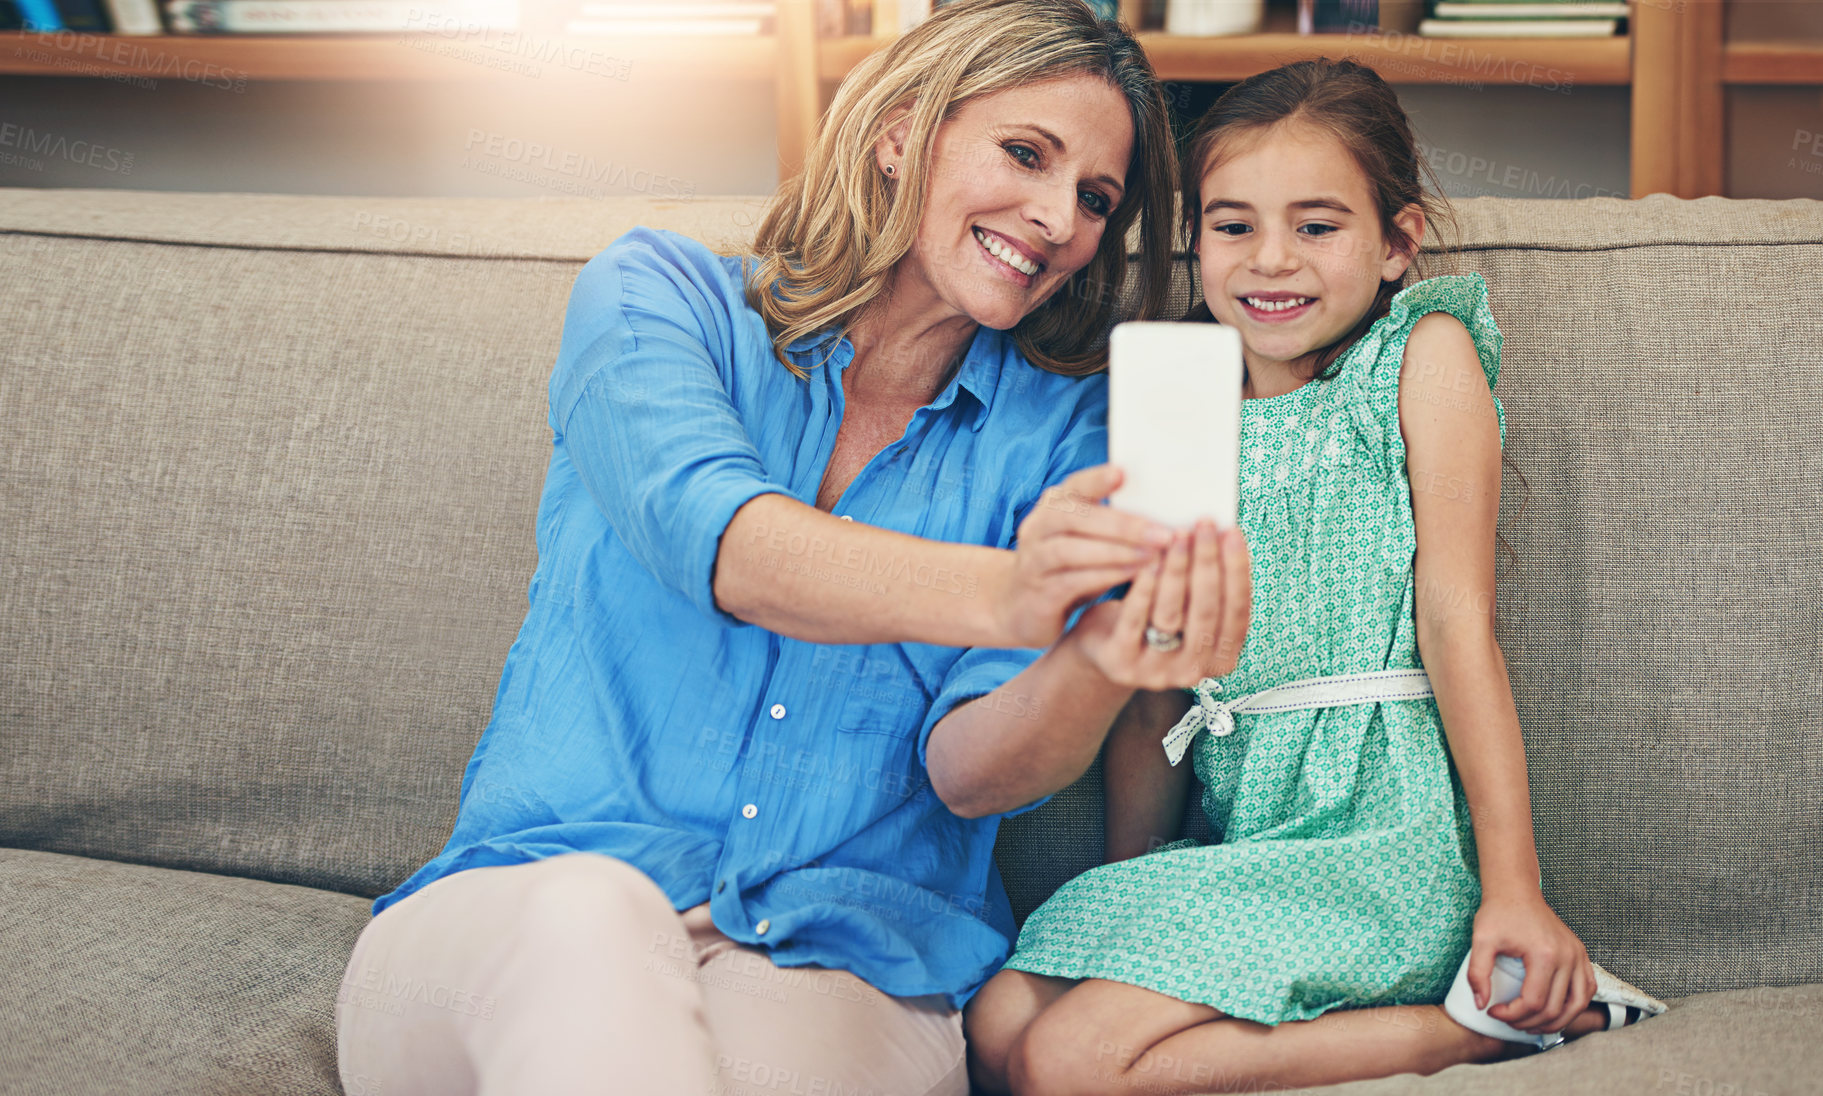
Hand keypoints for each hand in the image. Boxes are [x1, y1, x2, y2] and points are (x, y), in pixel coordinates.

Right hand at [993, 464, 1178, 648]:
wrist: (1020, 607)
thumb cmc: (1068, 567)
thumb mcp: (1086, 539)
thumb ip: (1114, 524)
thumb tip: (1169, 514)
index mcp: (1054, 506)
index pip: (1074, 485)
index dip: (1097, 479)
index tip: (1123, 474)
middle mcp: (1038, 527)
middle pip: (1075, 517)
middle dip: (1122, 525)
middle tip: (1162, 533)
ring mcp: (1034, 560)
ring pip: (1070, 550)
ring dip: (1116, 552)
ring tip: (1153, 556)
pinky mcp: (1038, 592)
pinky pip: (1072, 581)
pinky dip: (1105, 577)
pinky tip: (1133, 576)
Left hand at [1064, 508, 1250, 691]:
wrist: (1103, 649)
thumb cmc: (1154, 617)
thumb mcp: (1186, 607)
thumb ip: (1205, 584)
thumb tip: (1222, 532)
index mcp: (1221, 658)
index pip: (1237, 612)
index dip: (1237, 571)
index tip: (1233, 532)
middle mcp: (1193, 670)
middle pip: (1206, 611)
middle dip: (1208, 562)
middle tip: (1205, 524)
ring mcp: (1157, 671)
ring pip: (1172, 615)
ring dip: (1177, 570)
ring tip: (1178, 535)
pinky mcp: (1122, 662)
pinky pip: (1135, 621)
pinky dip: (1144, 589)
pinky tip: (1149, 562)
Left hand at [1468, 891, 1594, 1035]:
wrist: (1516, 892)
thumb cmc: (1499, 913)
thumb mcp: (1481, 940)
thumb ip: (1477, 974)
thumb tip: (1481, 1004)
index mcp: (1545, 954)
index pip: (1534, 1002)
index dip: (1512, 1015)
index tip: (1493, 1011)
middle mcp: (1568, 957)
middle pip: (1556, 1008)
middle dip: (1529, 1022)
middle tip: (1509, 1021)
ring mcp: (1578, 955)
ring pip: (1577, 1005)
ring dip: (1555, 1021)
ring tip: (1531, 1024)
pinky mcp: (1580, 954)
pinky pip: (1587, 989)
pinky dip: (1574, 1006)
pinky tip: (1554, 1010)